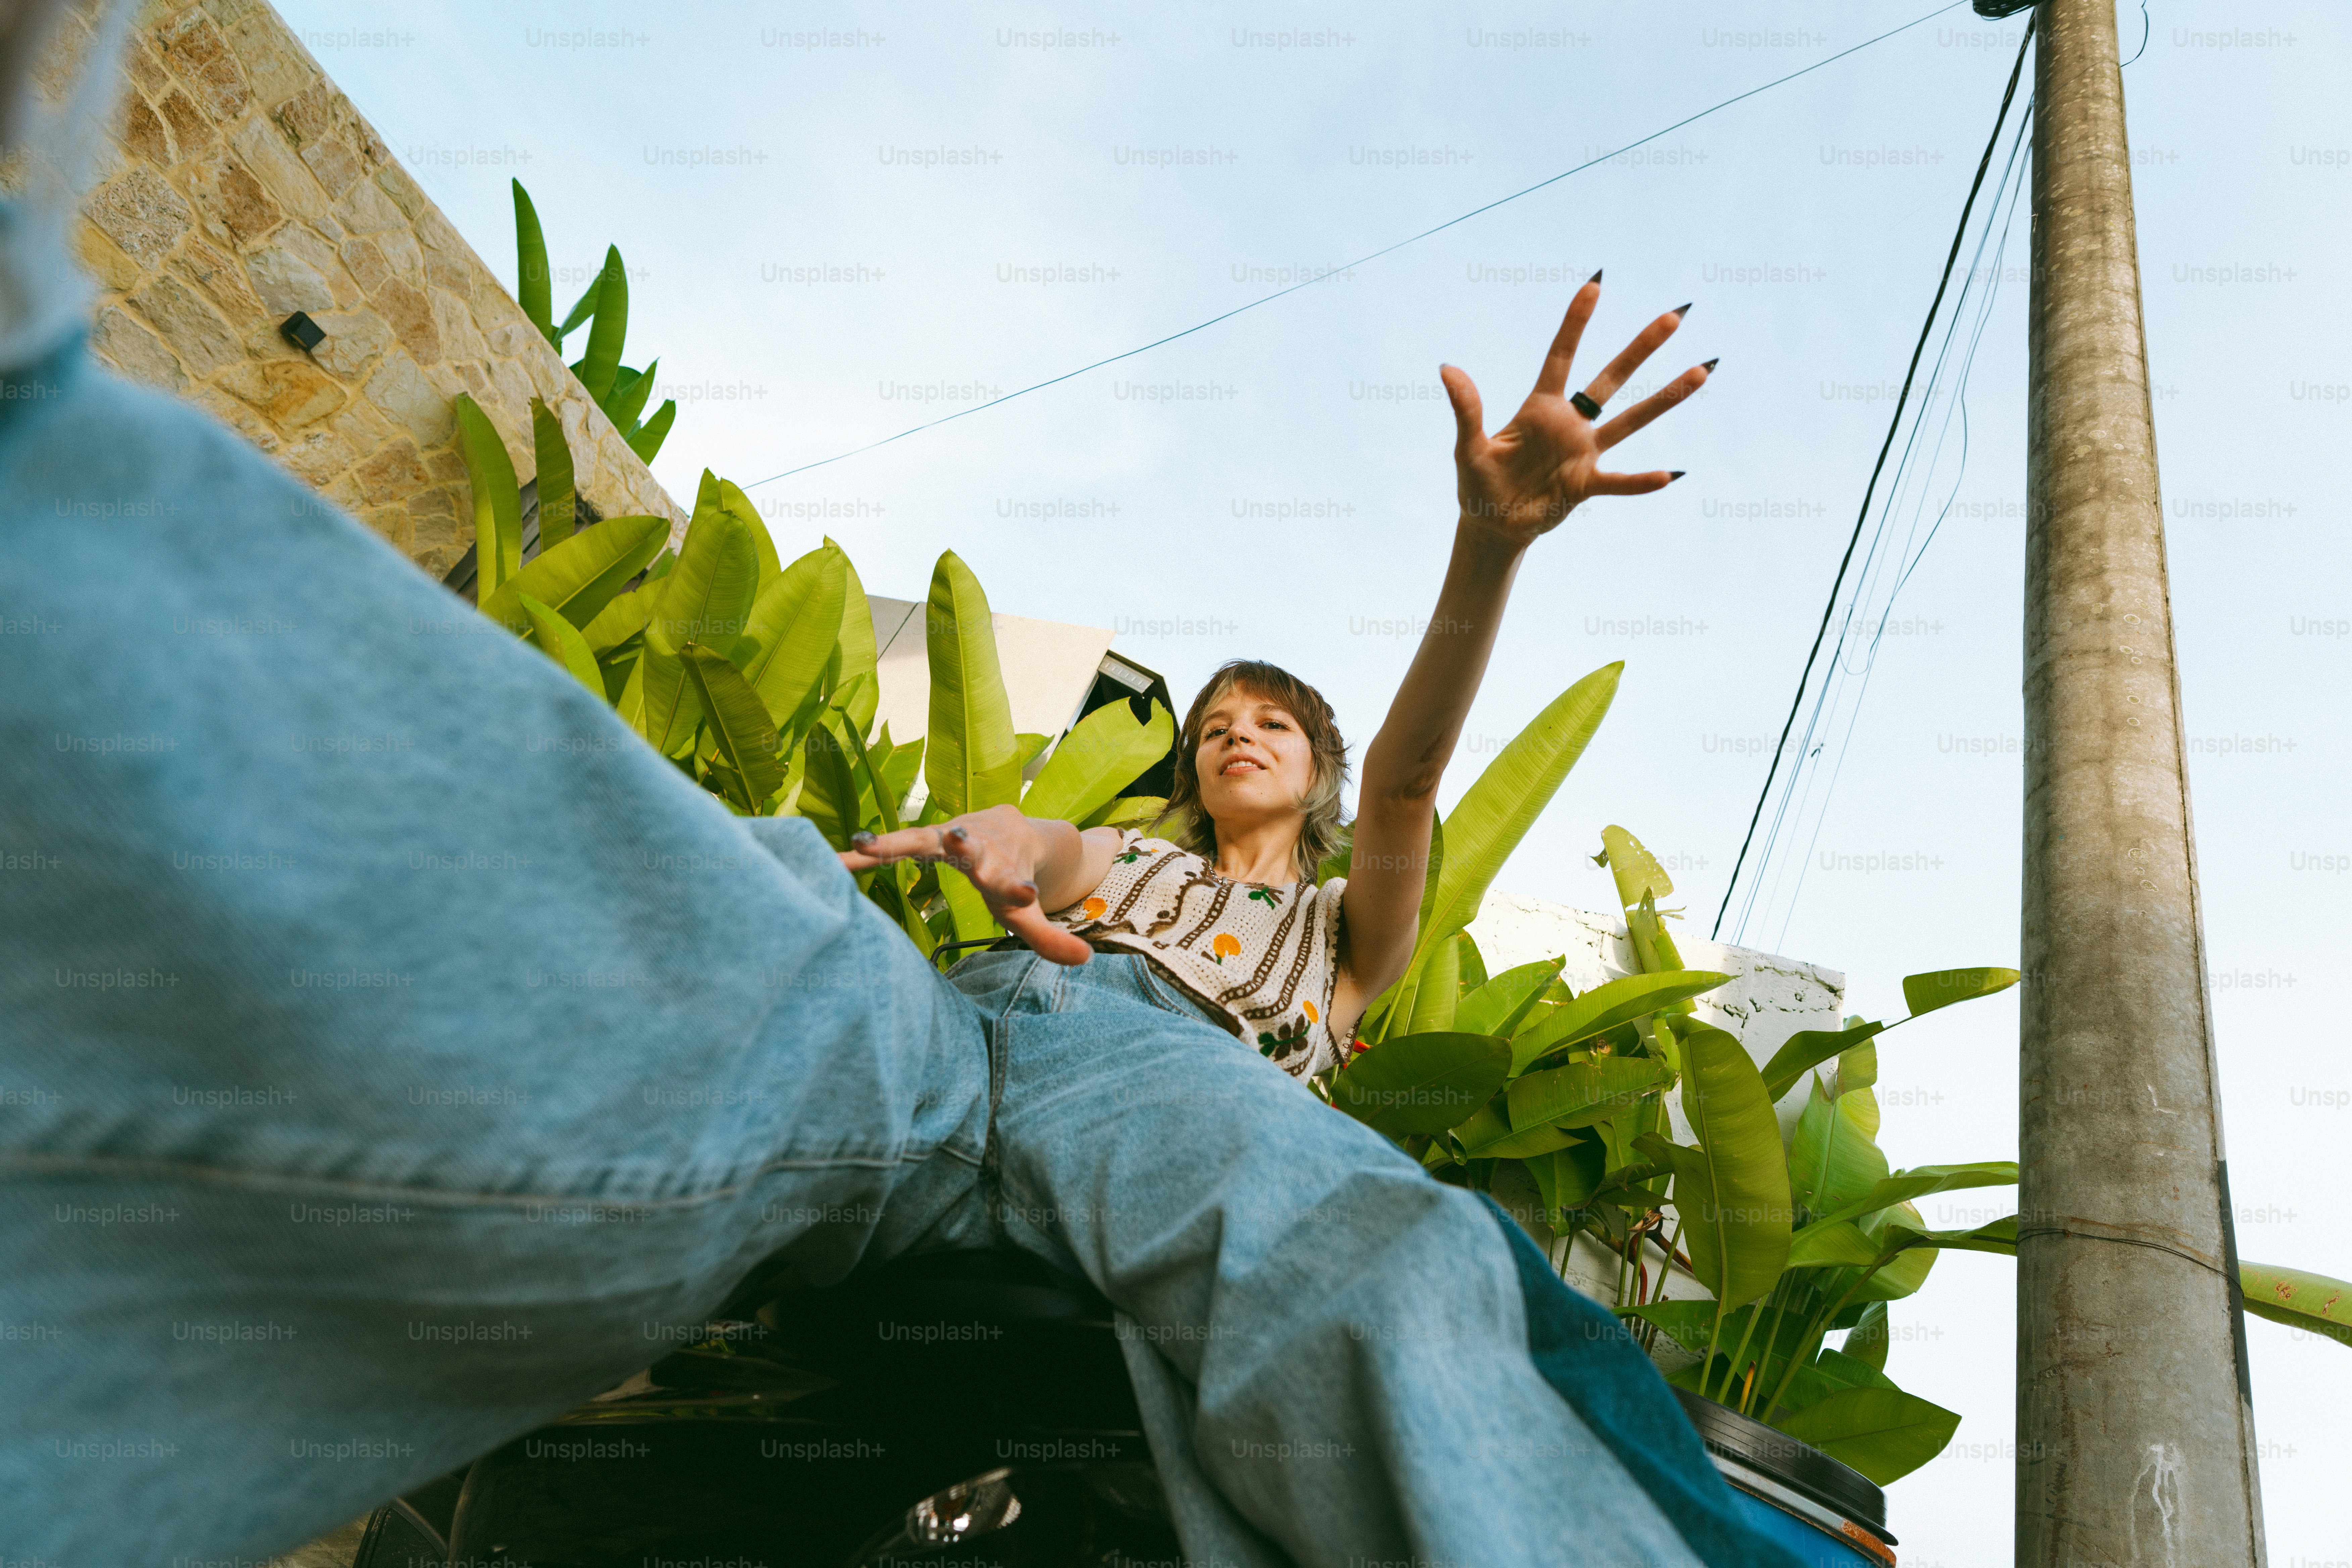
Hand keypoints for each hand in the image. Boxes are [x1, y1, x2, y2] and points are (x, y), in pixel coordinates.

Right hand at [838, 804, 1093, 965]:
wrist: (1011, 827)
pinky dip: (863, 853)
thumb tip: (1086, 958)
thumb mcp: (1028, 909)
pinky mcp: (923, 833)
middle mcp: (978, 846)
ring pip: (922, 836)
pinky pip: (890, 842)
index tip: (1023, 895)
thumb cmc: (1012, 876)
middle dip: (963, 843)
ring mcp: (948, 834)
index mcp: (1006, 868)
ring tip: (865, 845)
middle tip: (956, 840)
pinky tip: (833, 860)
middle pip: (970, 845)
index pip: (1012, 880)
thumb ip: (1049, 937)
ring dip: (895, 840)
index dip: (1016, 889)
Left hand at [1441, 275, 1712, 546]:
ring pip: (1630, 420)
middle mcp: (1569, 424)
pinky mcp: (1588, 486)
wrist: (1492, 525)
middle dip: (1640, 348)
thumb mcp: (1468, 448)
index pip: (1561, 355)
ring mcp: (1584, 454)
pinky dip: (1641, 482)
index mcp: (1540, 408)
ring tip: (1700, 371)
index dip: (1576, 321)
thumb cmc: (1478, 483)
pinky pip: (1620, 482)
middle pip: (1610, 379)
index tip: (1595, 283)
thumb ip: (1466, 410)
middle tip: (1673, 316)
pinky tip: (1669, 474)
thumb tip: (1447, 369)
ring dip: (1664, 398)